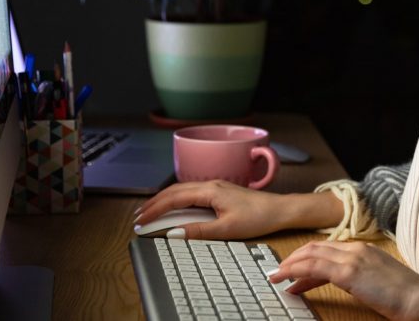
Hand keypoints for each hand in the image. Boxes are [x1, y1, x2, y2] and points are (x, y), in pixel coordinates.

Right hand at [135, 180, 340, 239]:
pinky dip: (177, 199)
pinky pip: (191, 192)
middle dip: (154, 203)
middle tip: (139, 217)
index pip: (173, 199)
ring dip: (164, 200)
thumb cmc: (258, 217)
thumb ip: (199, 231)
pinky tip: (174, 206)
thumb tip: (175, 233)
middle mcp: (210, 184)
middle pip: (174, 191)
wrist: (280, 209)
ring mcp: (215, 186)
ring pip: (182, 190)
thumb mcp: (227, 229)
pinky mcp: (220, 190)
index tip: (141, 221)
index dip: (155, 210)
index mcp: (209, 191)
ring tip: (150, 211)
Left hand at [269, 241, 418, 320]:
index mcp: (366, 250)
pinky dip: (297, 271)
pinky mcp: (350, 272)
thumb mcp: (381, 283)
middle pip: (316, 248)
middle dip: (294, 259)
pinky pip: (315, 267)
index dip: (308, 260)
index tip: (294, 274)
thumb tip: (346, 284)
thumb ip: (362, 279)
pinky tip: (287, 281)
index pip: (329, 250)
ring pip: (312, 255)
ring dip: (291, 265)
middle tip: (278, 273)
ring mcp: (353, 258)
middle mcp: (357, 249)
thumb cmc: (407, 298)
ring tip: (276, 277)